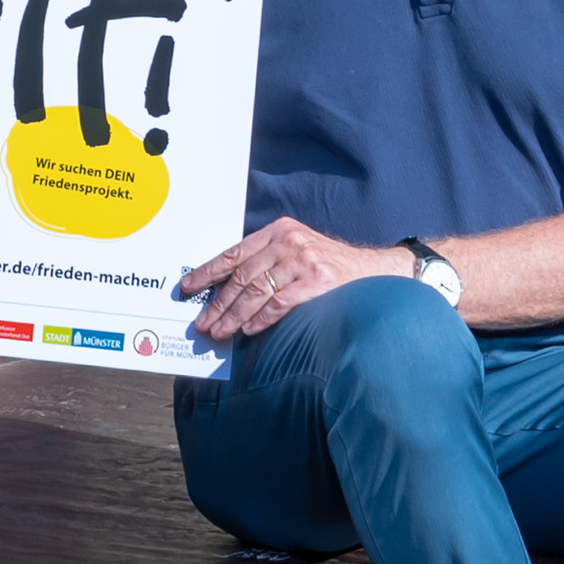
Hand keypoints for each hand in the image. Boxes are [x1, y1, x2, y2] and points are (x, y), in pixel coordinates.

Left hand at [175, 216, 401, 343]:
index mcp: (277, 231)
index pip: (234, 253)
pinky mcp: (317, 282)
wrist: (374, 272)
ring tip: (219, 332)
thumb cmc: (328, 265)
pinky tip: (249, 331)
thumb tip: (227, 290)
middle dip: (217, 302)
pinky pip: (279, 304)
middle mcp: (288, 242)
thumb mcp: (296, 250)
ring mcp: (303, 261)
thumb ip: (266, 260)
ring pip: (256, 292)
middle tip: (202, 322)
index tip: (188, 287)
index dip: (208, 272)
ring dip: (233, 316)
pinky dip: (260, 320)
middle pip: (242, 276)